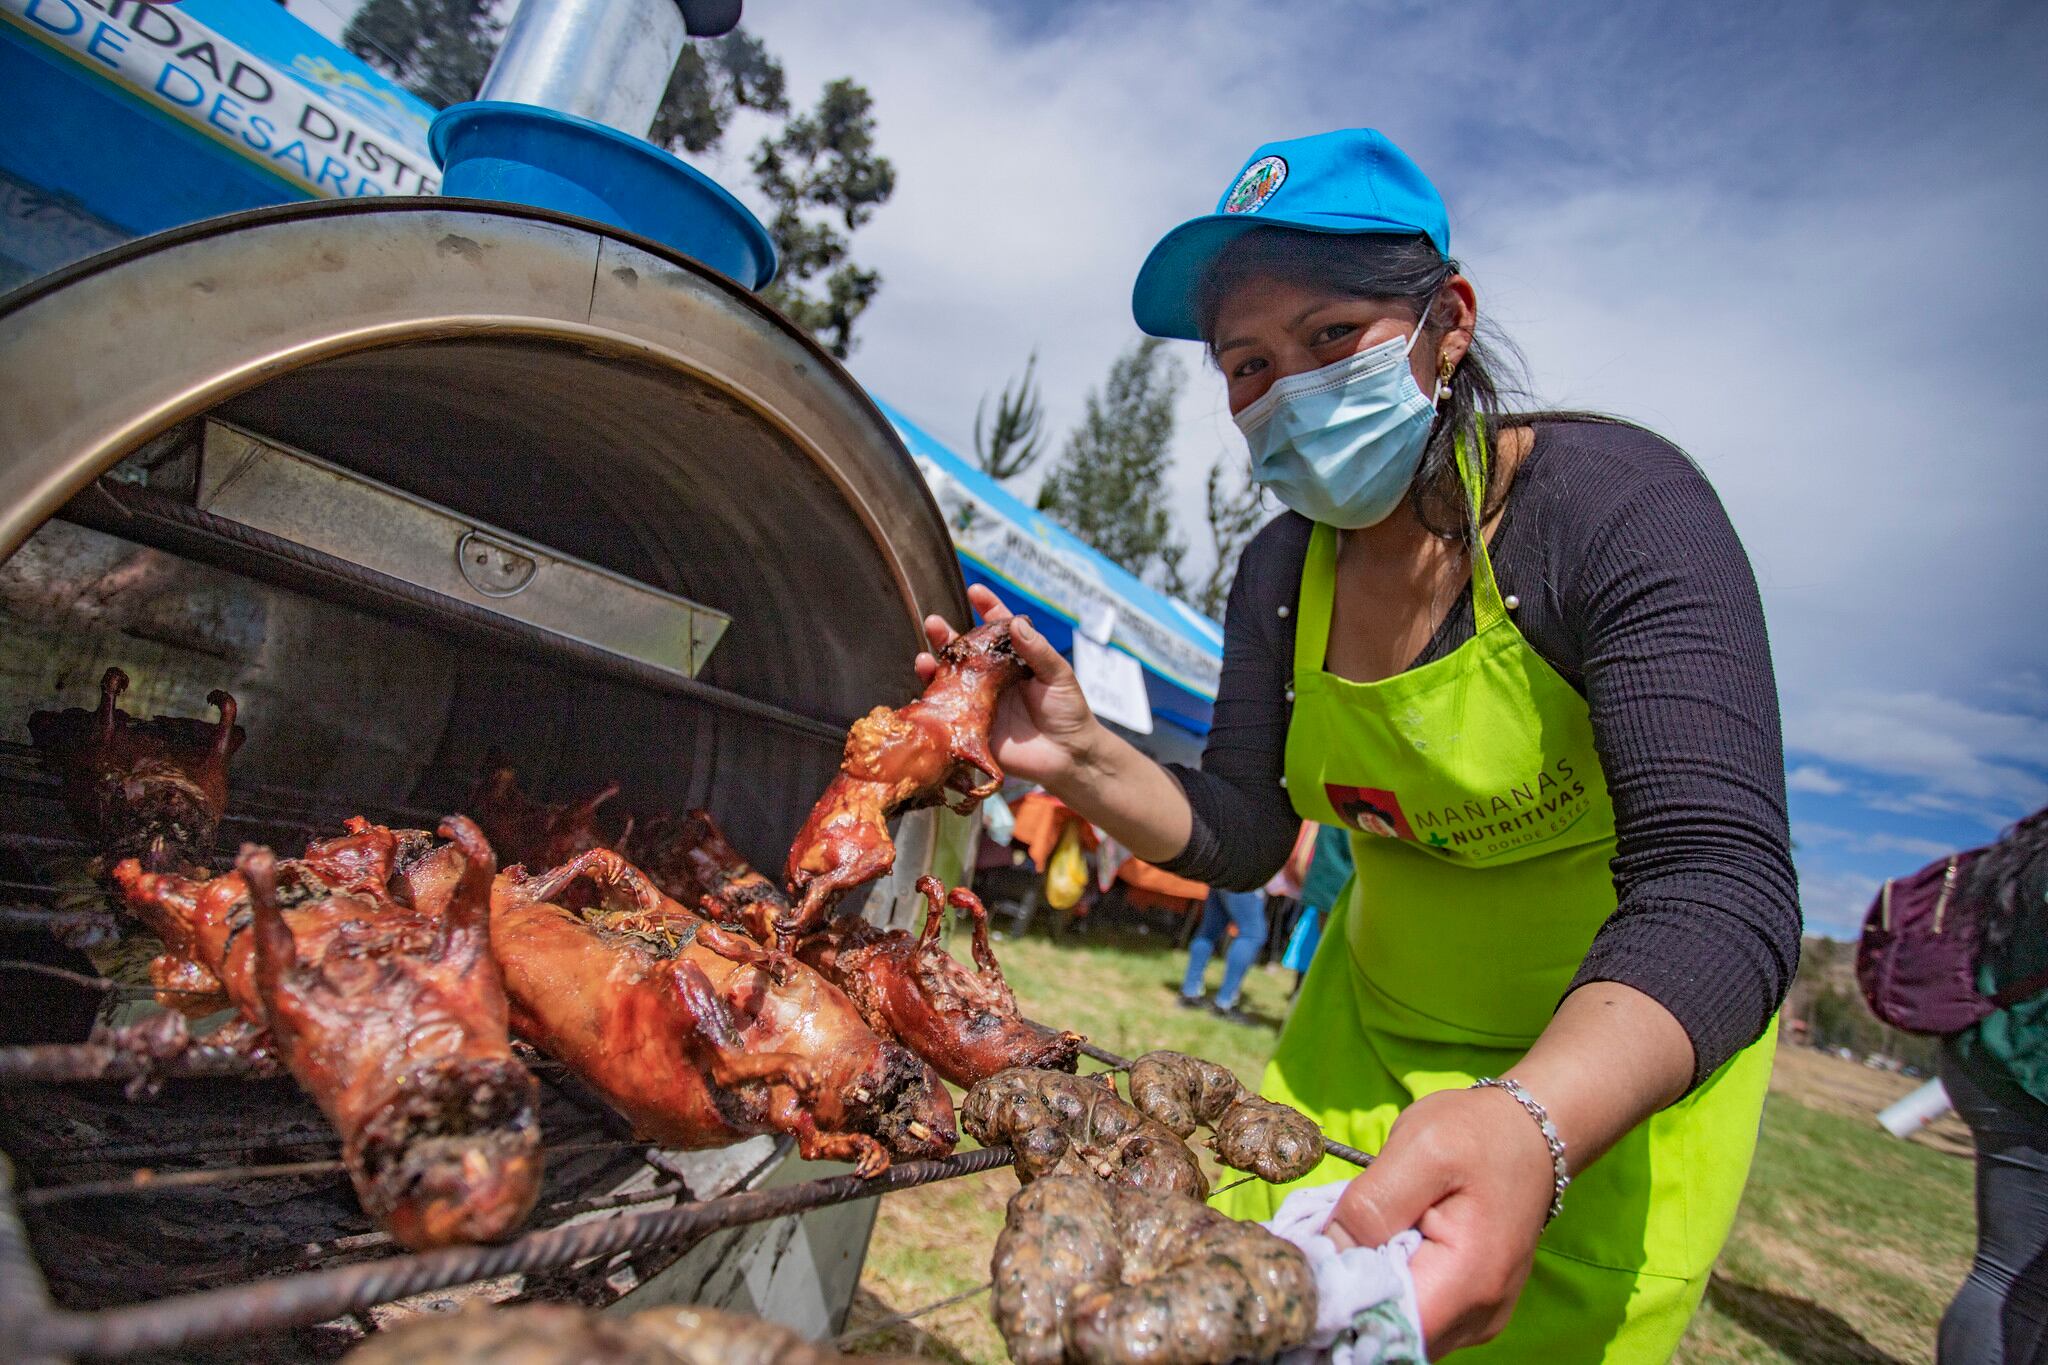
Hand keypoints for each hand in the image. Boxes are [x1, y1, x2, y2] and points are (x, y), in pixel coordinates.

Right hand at [917, 584, 1101, 788]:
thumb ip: (1037, 650)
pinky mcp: (974, 729)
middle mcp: (991, 678)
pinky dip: (933, 704)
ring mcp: (980, 703)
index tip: (975, 591)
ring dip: (933, 668)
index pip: (996, 629)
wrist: (1070, 756)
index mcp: (1013, 660)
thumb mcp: (1058, 675)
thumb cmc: (1068, 711)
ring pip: (949, 681)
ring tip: (924, 659)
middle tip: (933, 624)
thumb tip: (1016, 623)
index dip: (986, 609)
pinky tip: (924, 694)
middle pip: (964, 652)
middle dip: (946, 636)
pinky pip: (948, 715)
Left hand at [1323, 1084, 1555, 1356]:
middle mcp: (1479, 1315)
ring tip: (1349, 1242)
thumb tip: (1326, 1254)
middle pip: (1391, 1332)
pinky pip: (1413, 1314)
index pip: (1390, 1324)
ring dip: (1365, 1293)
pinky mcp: (1467, 1309)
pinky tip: (1373, 1250)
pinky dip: (1384, 1289)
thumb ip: (1372, 1204)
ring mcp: (1475, 1318)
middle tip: (1318, 1249)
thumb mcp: (1419, 1148)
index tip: (1309, 1267)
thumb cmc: (1476, 1134)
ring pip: (1399, 1327)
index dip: (1342, 1303)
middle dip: (1348, 1297)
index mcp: (1470, 1279)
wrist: (1528, 1133)